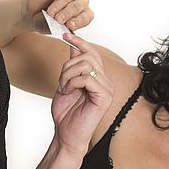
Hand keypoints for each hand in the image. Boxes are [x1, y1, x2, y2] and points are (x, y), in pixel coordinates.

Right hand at [24, 0, 93, 33]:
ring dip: (58, 5)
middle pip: (76, 7)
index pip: (85, 18)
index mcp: (82, 16)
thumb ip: (56, 27)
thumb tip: (60, 25)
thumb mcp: (50, 28)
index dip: (78, 21)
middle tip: (58, 19)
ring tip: (50, 12)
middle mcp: (81, 3)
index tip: (69, 26)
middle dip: (67, 14)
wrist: (34, 14)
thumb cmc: (45, 22)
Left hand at [51, 33, 113, 159]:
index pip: (92, 53)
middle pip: (88, 56)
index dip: (80, 42)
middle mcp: (106, 82)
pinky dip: (72, 83)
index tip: (65, 34)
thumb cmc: (66, 113)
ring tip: (64, 88)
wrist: (66, 135)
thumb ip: (72, 66)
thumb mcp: (66, 84)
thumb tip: (72, 45)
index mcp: (98, 78)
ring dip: (68, 75)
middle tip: (61, 81)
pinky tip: (68, 92)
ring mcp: (107, 89)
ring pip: (86, 65)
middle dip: (68, 65)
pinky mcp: (105, 97)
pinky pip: (87, 78)